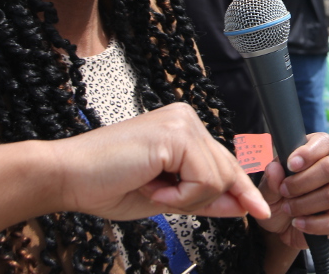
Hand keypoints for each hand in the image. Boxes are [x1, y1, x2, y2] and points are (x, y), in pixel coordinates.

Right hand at [50, 103, 270, 221]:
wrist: (71, 175)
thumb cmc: (108, 183)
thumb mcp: (166, 197)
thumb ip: (202, 198)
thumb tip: (238, 206)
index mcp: (182, 128)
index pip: (222, 161)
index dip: (239, 189)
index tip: (257, 210)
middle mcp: (186, 118)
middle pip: (225, 170)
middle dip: (206, 198)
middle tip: (161, 196)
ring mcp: (182, 122)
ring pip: (217, 178)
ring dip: (186, 197)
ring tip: (150, 187)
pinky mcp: (175, 133)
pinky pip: (202, 179)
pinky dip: (181, 195)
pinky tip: (152, 185)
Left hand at [255, 133, 328, 248]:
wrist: (274, 227)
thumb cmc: (273, 198)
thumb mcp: (265, 188)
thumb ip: (270, 177)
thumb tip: (276, 168)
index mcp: (309, 157)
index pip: (323, 142)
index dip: (310, 151)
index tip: (291, 164)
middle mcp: (324, 174)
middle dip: (303, 181)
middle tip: (284, 190)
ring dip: (304, 203)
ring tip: (286, 207)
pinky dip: (313, 224)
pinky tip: (297, 222)